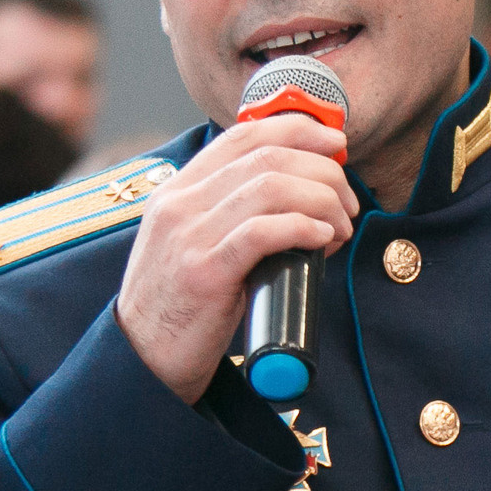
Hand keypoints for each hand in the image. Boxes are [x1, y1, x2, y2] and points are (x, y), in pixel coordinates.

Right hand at [116, 114, 359, 403]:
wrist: (143, 360)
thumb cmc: (184, 306)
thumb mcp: (197, 244)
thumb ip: (232, 215)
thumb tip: (303, 199)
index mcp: (178, 190)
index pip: (244, 136)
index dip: (298, 130)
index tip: (336, 144)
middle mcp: (180, 203)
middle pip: (268, 157)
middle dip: (324, 172)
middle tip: (347, 204)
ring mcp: (189, 236)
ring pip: (272, 187)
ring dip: (323, 202)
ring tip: (340, 228)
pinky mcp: (203, 272)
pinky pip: (263, 231)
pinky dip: (304, 228)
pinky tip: (323, 240)